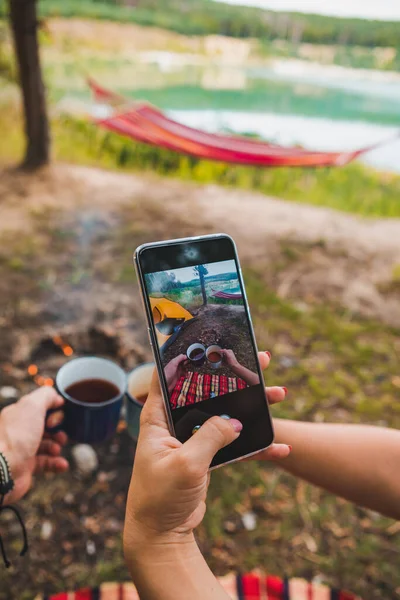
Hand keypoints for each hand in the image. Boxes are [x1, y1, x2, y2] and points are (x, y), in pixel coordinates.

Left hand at [0, 387, 68, 504]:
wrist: (2, 470)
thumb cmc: (16, 436)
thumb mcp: (32, 405)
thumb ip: (46, 395)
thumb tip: (57, 398)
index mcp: (17, 414)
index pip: (40, 409)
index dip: (53, 413)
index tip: (53, 420)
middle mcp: (18, 431)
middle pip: (45, 427)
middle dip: (58, 430)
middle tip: (60, 435)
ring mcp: (22, 449)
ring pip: (47, 444)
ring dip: (57, 446)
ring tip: (56, 450)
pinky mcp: (26, 467)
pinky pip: (45, 463)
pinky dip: (56, 463)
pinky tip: (63, 464)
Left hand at [124, 351, 289, 558]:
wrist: (162, 535)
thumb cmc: (160, 498)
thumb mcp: (186, 464)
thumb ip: (210, 437)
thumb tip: (235, 421)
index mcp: (158, 418)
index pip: (169, 376)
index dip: (187, 356)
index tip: (208, 339)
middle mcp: (175, 423)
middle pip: (207, 391)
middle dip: (235, 376)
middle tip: (261, 361)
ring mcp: (193, 439)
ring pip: (226, 414)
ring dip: (253, 407)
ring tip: (279, 395)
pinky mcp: (207, 456)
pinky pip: (234, 445)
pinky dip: (256, 446)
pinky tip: (280, 447)